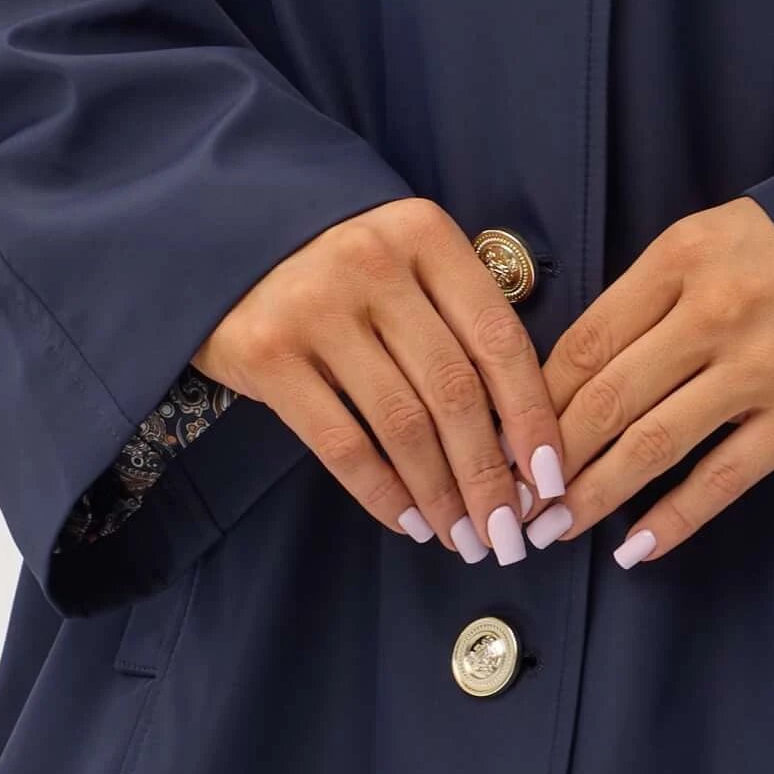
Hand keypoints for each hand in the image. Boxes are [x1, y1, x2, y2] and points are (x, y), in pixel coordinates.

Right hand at [195, 198, 566, 569]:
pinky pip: (340, 442)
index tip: (550, 477)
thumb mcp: (404, 260)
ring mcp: (315, 308)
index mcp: (424, 235)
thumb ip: (457, 319)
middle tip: (507, 531)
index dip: (532, 415)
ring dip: (440, 494)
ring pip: (402, 424)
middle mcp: (373, 265)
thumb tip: (518, 434)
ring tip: (462, 537)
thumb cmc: (338, 262)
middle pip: (454, 390)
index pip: (498, 338)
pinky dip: (381, 492)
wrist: (223, 235)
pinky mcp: (267, 353)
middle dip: (489, 475)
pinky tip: (407, 521)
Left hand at [534, 197, 773, 563]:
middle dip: (548, 456)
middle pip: (607, 398)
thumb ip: (653, 292)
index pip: (586, 340)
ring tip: (553, 527)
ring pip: (654, 443)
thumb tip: (578, 366)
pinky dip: (675, 518)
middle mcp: (715, 313)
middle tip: (511, 498)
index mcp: (683, 258)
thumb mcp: (717, 237)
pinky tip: (634, 547)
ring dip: (594, 493)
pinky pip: (724, 478)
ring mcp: (760, 369)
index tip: (502, 436)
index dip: (534, 398)